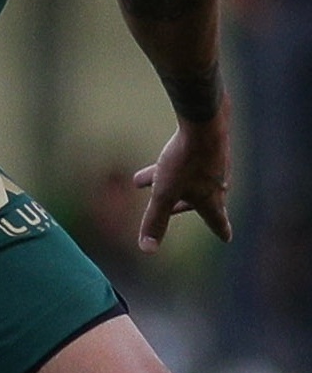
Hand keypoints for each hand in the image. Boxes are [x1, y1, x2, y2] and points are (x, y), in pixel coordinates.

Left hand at [134, 111, 231, 252]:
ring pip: (191, 177)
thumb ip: (155, 220)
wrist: (203, 123)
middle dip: (183, 206)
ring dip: (171, 181)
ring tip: (145, 178)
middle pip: (201, 199)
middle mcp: (218, 183)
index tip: (226, 238)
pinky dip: (176, 163)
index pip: (218, 221)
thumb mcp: (163, 194)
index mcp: (211, 199)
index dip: (221, 230)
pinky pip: (191, 159)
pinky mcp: (210, 145)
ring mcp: (217, 163)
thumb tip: (147, 250)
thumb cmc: (185, 161)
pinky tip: (167, 152)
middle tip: (173, 210)